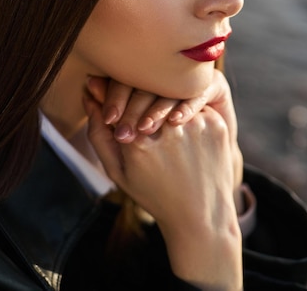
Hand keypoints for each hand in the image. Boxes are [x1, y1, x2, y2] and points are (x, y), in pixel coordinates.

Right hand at [86, 70, 242, 210]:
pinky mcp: (216, 123)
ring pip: (172, 93)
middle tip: (137, 105)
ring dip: (161, 99)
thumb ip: (98, 132)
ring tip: (160, 119)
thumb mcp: (117, 171)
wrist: (201, 216)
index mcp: (137, 142)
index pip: (119, 96)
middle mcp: (167, 129)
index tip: (118, 104)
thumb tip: (90, 92)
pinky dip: (184, 110)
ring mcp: (195, 124)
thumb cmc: (154, 194)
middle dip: (135, 93)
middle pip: (145, 90)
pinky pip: (195, 103)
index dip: (115, 95)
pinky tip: (183, 128)